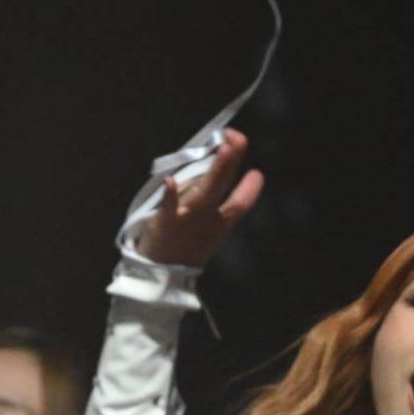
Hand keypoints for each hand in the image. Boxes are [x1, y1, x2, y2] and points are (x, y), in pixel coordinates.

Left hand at [138, 128, 264, 267]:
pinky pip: (167, 206)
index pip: (239, 203)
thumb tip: (225, 173)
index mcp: (218, 222)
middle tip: (237, 137)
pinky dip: (169, 194)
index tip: (256, 174)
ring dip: (216, 169)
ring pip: (204, 191)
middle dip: (230, 161)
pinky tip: (168, 180)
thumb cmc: (182, 248)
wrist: (157, 277)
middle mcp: (205, 218)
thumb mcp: (207, 232)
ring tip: (225, 147)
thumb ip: (217, 205)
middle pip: (222, 186)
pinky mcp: (164, 222)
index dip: (250, 189)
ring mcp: (185, 219)